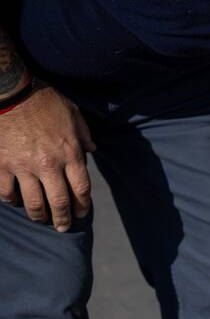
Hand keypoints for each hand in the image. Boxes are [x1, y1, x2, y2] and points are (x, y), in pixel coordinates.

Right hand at [0, 83, 94, 230]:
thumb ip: (84, 135)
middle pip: (59, 202)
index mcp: (70, 154)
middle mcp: (48, 165)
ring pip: (33, 203)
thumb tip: (92, 149)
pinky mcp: (1, 165)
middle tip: (64, 227)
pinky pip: (6, 192)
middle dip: (63, 219)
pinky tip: (15, 202)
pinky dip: (11, 200)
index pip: (81, 189)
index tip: (82, 213)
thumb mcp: (73, 114)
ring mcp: (23, 167)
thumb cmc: (44, 100)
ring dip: (39, 215)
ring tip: (41, 220)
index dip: (83, 205)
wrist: (10, 91)